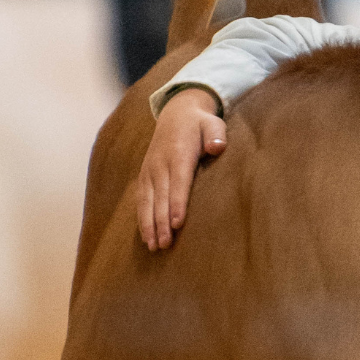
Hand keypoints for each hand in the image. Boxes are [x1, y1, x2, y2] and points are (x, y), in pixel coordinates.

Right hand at [136, 89, 225, 250]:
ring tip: (154, 247)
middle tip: (165, 244)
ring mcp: (150, 170)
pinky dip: (142, 218)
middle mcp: (160, 164)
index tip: (177, 223)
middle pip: (161, 197)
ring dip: (149, 224)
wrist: (176, 113)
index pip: (178, 182)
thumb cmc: (200, 124)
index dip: (177, 203)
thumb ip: (216, 134)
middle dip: (162, 222)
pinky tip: (146, 237)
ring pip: (147, 201)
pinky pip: (141, 199)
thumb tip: (217, 147)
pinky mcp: (144, 175)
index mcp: (178, 153)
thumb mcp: (213, 123)